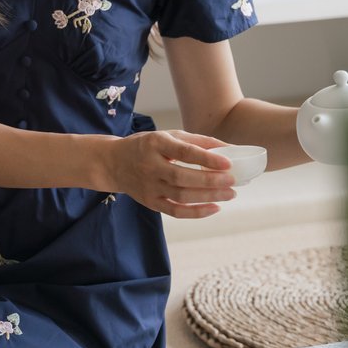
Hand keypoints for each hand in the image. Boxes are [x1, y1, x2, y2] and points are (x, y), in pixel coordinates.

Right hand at [106, 128, 235, 218]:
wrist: (114, 163)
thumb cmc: (146, 146)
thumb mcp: (167, 135)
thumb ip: (196, 141)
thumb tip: (227, 148)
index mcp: (155, 144)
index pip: (183, 152)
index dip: (206, 158)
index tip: (228, 162)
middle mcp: (150, 166)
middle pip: (182, 178)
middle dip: (210, 181)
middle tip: (233, 181)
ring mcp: (149, 187)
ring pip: (181, 196)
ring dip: (209, 197)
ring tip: (230, 194)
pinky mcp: (150, 202)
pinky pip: (176, 211)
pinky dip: (197, 212)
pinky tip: (215, 207)